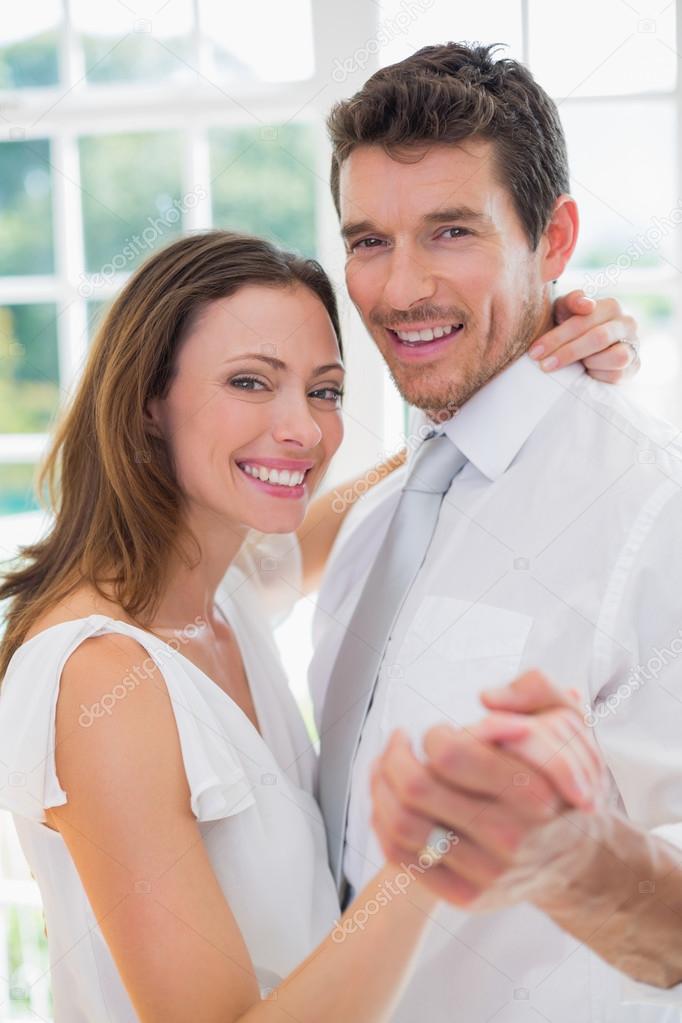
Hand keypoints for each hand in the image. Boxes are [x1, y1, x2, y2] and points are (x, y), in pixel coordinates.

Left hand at [369, 671, 605, 906]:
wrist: (578, 858)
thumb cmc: (561, 780)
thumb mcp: (567, 722)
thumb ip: (537, 691)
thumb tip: (487, 699)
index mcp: (533, 788)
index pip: (450, 753)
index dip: (433, 735)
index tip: (439, 732)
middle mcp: (511, 835)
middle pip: (416, 787)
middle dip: (395, 754)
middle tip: (400, 741)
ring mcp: (488, 871)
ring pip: (402, 824)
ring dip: (381, 786)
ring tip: (386, 766)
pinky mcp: (469, 895)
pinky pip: (404, 858)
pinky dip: (383, 824)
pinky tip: (389, 802)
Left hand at [532, 290, 638, 382]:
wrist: (585, 351)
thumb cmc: (571, 328)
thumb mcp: (564, 312)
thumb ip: (570, 301)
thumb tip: (587, 304)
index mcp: (609, 306)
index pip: (584, 320)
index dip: (557, 337)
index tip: (535, 351)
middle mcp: (626, 322)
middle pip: (598, 338)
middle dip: (568, 353)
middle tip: (544, 365)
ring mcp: (634, 344)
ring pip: (617, 356)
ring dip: (591, 362)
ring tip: (577, 365)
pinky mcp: (635, 365)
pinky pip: (618, 374)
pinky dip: (599, 375)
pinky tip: (588, 373)